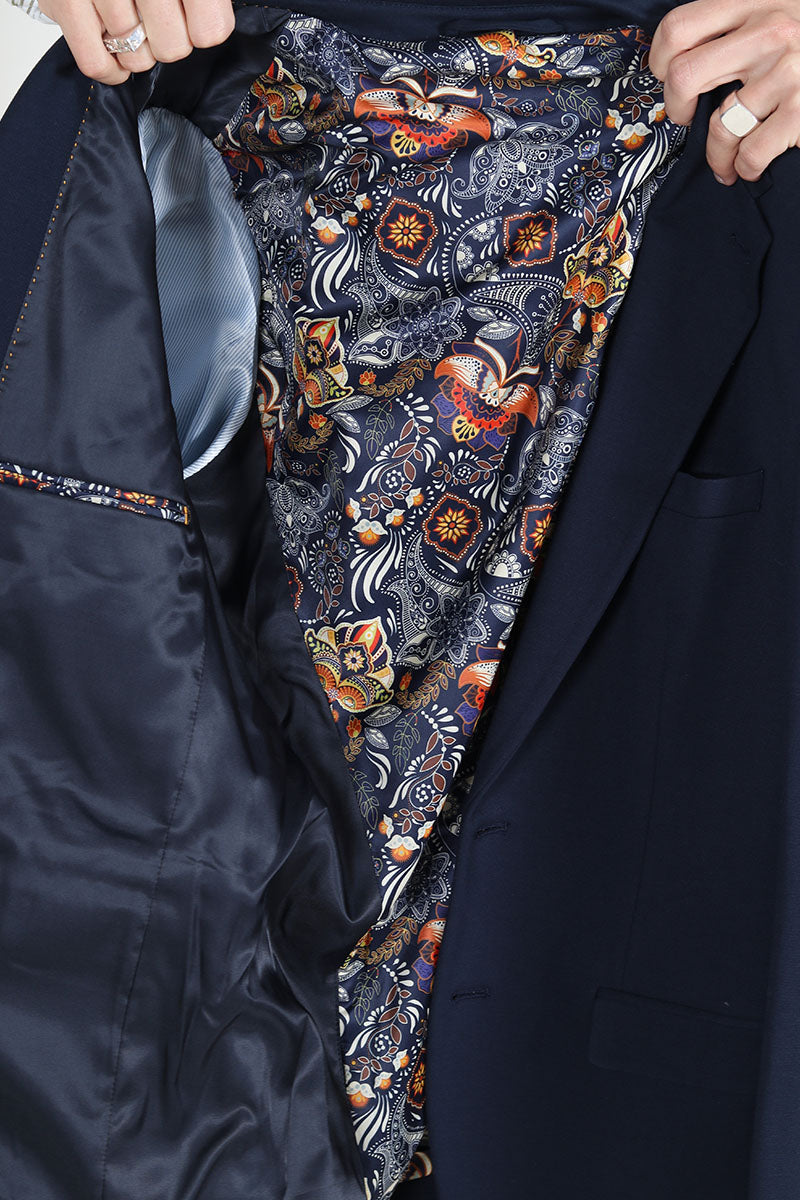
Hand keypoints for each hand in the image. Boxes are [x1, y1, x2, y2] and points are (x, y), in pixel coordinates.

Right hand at [37, 0, 234, 85]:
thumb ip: (203, 2)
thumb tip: (211, 30)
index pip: (210, 27)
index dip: (205, 32)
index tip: (196, 24)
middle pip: (174, 48)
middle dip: (169, 42)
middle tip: (159, 23)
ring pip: (137, 58)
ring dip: (138, 52)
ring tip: (132, 26)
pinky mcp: (65, 2)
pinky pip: (97, 62)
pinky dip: (111, 70)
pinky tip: (117, 55)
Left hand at [648, 0, 799, 183]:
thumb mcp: (779, 10)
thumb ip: (738, 24)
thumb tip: (682, 59)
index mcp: (756, 0)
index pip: (680, 26)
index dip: (660, 59)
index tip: (666, 77)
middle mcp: (769, 31)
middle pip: (684, 76)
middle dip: (675, 109)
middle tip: (684, 119)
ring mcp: (787, 71)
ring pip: (719, 126)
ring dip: (716, 155)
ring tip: (724, 161)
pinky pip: (750, 152)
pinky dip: (744, 168)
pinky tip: (748, 167)